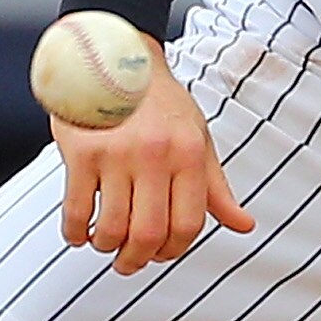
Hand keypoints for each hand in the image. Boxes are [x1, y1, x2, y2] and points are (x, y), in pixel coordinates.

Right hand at [55, 37, 255, 274]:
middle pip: (149, 233)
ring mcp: (116, 154)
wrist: (113, 57)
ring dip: (106, 247)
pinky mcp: (81, 152)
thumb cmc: (159, 103)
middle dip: (137, 259)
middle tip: (128, 263)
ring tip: (104, 243)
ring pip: (112, 227)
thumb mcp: (197, 138)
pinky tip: (78, 234)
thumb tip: (244, 225)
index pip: (188, 224)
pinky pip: (77, 210)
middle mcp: (156, 155)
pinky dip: (76, 233)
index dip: (174, 250)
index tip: (160, 255)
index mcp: (189, 153)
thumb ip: (215, 187)